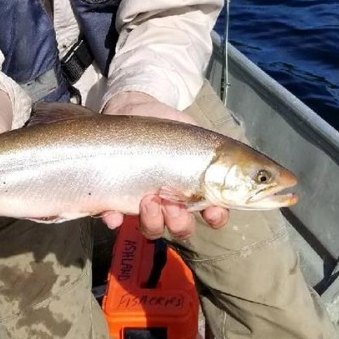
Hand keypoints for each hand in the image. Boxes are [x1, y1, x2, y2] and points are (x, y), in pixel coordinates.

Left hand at [100, 92, 228, 237]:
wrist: (132, 109)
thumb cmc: (167, 124)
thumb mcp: (192, 130)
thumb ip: (208, 147)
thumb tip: (224, 158)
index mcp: (195, 187)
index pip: (213, 213)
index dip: (216, 218)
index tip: (212, 213)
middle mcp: (172, 201)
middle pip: (182, 227)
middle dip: (180, 222)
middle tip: (173, 203)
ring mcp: (144, 202)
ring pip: (153, 229)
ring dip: (153, 221)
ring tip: (148, 199)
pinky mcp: (116, 198)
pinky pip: (114, 218)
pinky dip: (114, 219)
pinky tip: (114, 214)